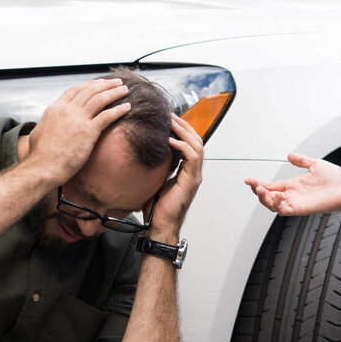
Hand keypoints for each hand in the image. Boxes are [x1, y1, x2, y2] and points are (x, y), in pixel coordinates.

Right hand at [24, 78, 130, 184]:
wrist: (43, 167)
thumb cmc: (40, 156)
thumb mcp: (38, 133)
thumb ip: (45, 125)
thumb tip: (44, 125)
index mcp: (55, 109)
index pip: (75, 90)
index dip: (89, 85)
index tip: (99, 83)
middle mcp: (67, 110)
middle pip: (90, 90)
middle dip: (105, 84)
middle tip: (116, 82)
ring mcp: (78, 119)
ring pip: (100, 99)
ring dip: (114, 92)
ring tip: (124, 89)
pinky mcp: (88, 131)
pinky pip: (107, 116)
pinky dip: (119, 109)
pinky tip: (127, 107)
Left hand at [148, 114, 203, 239]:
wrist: (160, 226)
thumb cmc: (156, 208)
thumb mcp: (154, 180)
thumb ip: (155, 166)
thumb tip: (143, 152)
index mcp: (186, 171)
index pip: (190, 143)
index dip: (182, 129)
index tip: (168, 119)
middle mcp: (193, 172)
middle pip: (196, 140)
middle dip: (184, 126)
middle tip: (170, 115)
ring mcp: (194, 176)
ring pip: (197, 146)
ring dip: (184, 132)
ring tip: (171, 122)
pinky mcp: (191, 181)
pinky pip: (192, 157)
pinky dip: (182, 146)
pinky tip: (170, 140)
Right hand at [244, 153, 340, 215]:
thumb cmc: (334, 179)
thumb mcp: (315, 164)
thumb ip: (301, 161)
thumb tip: (289, 155)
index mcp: (293, 185)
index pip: (271, 186)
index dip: (259, 183)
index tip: (248, 180)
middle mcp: (292, 195)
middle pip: (268, 197)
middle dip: (258, 192)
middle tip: (252, 184)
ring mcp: (296, 203)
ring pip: (273, 206)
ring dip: (264, 199)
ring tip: (261, 190)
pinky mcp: (301, 209)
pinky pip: (284, 210)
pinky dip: (276, 204)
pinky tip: (274, 196)